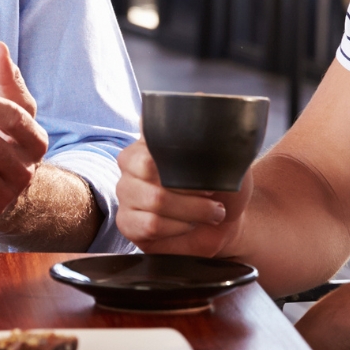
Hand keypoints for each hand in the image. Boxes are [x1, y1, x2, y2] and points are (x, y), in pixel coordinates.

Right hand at [114, 138, 253, 256]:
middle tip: (213, 196)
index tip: (209, 176)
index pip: (154, 143)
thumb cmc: (221, 187)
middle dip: (190, 189)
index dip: (186, 163)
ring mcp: (125, 194)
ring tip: (210, 214)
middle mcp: (130, 164)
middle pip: (150, 169)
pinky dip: (178, 227)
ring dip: (191, 210)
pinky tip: (188, 225)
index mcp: (150, 140)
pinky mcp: (127, 223)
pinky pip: (150, 224)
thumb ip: (207, 139)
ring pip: (155, 199)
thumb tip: (201, 122)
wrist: (224, 222)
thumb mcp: (222, 158)